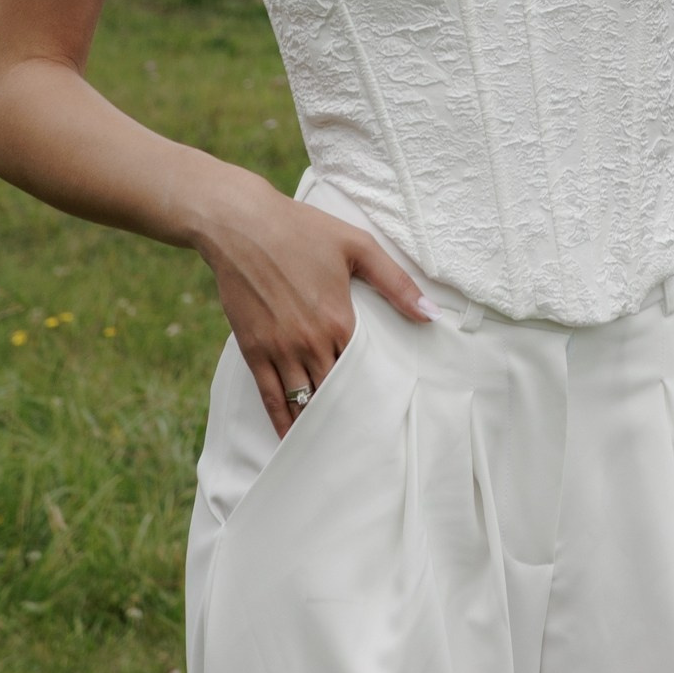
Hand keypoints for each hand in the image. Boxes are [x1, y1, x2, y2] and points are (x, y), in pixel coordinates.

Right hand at [199, 179, 433, 435]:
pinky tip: (291, 438)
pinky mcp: (253, 351)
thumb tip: (431, 315)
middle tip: (368, 435)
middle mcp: (310, 342)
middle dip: (351, 411)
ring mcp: (279, 350)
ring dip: (319, 421)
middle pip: (336, 390)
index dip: (376, 387)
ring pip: (305, 400)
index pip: (365, 368)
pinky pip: (271, 397)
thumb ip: (396, 283)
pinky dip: (283, 421)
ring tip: (336, 445)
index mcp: (340, 319)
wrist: (242, 226)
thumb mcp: (358, 247)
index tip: (391, 408)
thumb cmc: (302, 231)